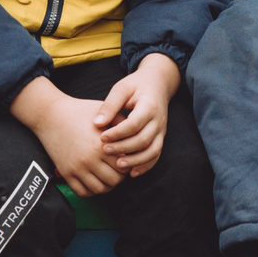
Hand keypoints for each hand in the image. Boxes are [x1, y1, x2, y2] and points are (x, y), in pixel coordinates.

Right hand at [12, 76, 124, 196]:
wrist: (50, 114)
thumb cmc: (79, 110)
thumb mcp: (103, 111)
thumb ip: (121, 121)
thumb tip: (136, 132)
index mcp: (101, 145)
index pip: (124, 165)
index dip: (128, 163)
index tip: (125, 158)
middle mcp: (89, 160)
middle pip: (114, 181)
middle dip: (119, 176)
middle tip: (117, 168)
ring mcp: (76, 168)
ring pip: (100, 190)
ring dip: (106, 185)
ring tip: (106, 175)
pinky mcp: (66, 173)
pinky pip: (82, 192)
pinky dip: (91, 191)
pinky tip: (94, 180)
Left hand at [94, 54, 176, 176]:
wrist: (157, 84)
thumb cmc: (136, 85)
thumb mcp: (121, 89)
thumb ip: (109, 105)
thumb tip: (96, 123)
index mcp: (149, 106)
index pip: (134, 124)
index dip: (118, 133)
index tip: (102, 137)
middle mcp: (158, 120)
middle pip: (143, 140)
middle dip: (124, 148)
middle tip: (105, 151)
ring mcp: (161, 131)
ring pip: (152, 151)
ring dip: (135, 160)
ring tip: (118, 166)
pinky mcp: (160, 138)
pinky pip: (156, 155)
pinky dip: (145, 166)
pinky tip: (132, 172)